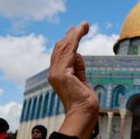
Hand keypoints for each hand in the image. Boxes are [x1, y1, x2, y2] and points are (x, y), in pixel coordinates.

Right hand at [48, 21, 98, 138]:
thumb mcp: (82, 81)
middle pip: (60, 49)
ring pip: (65, 48)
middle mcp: (54, 73)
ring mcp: (56, 73)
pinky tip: (80, 32)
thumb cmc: (85, 101)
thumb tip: (78, 55)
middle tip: (81, 25)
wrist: (84, 113)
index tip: (75, 32)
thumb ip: (79, 69)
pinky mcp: (62, 74)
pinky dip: (75, 40)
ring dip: (75, 35)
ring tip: (84, 25)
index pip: (60, 54)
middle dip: (71, 35)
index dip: (68, 42)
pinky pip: (69, 52)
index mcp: (58, 75)